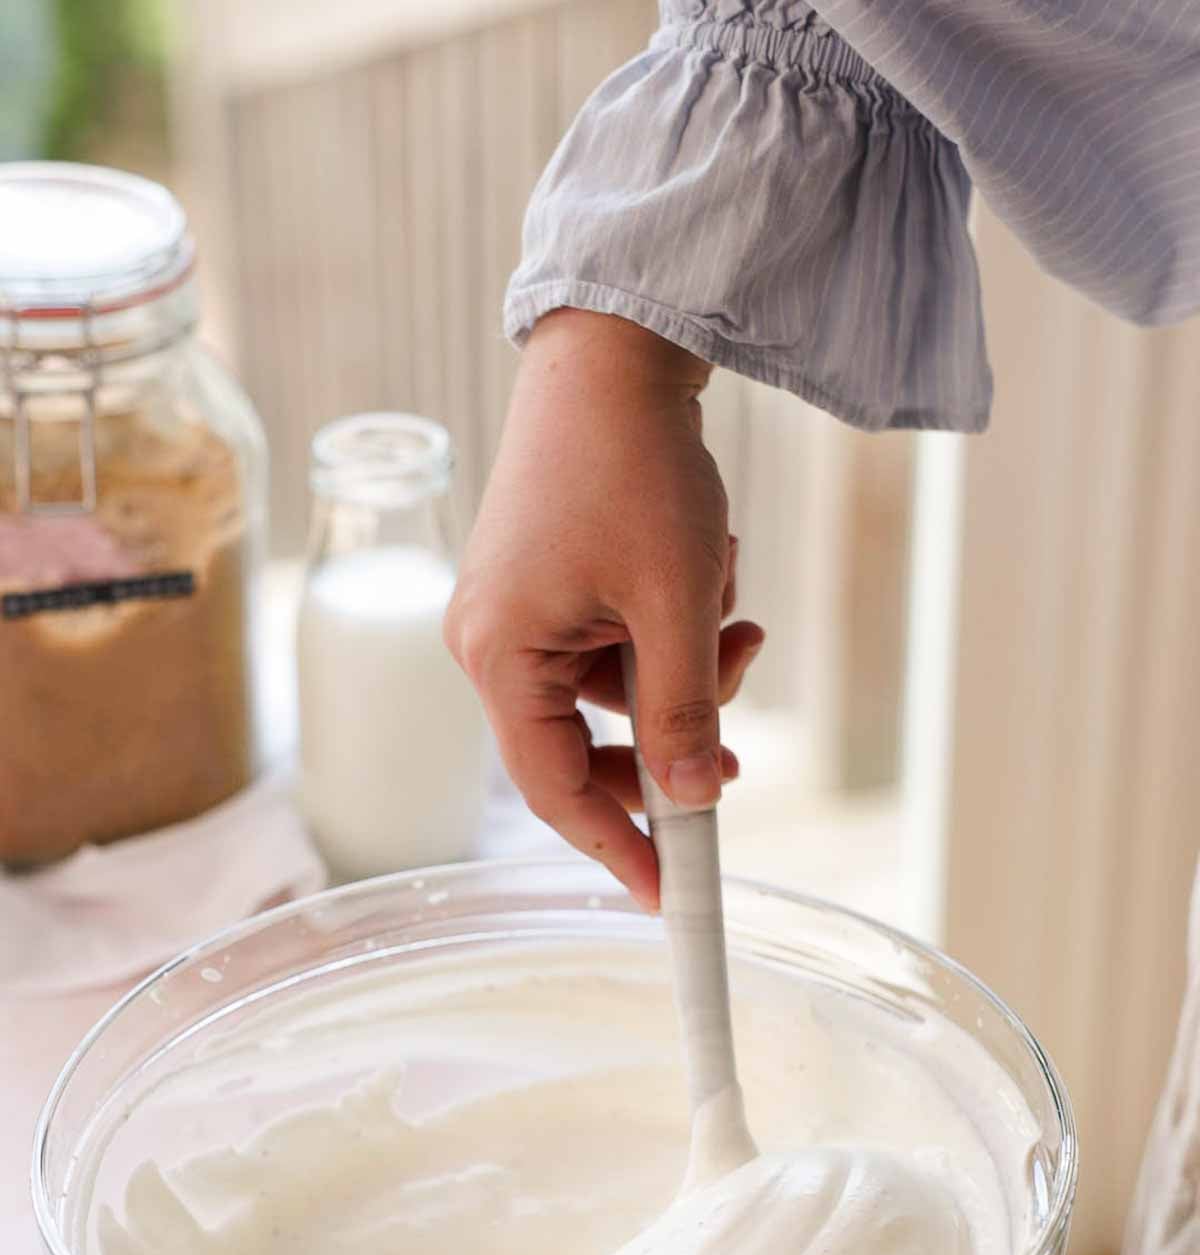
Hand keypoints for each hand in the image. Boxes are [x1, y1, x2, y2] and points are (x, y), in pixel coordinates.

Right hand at [445, 310, 763, 907]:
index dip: (615, 845)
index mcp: (497, 654)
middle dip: (670, 742)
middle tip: (735, 755)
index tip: (669, 893)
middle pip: (582, 745)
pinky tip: (709, 573)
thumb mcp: (675, 603)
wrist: (615, 351)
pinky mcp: (548, 584)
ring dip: (685, 673)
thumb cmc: (634, 468)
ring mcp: (517, 611)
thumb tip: (694, 800)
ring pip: (614, 694)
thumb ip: (681, 711)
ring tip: (736, 620)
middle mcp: (490, 640)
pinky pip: (615, 645)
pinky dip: (670, 630)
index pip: (551, 788)